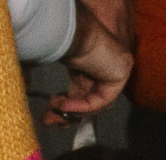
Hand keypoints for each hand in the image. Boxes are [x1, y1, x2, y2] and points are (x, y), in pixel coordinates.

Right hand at [44, 0, 131, 124]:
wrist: (68, 31)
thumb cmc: (56, 45)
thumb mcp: (54, 77)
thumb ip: (55, 93)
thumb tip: (45, 116)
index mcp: (88, 67)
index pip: (83, 96)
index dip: (68, 109)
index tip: (50, 117)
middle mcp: (104, 70)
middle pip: (90, 103)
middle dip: (68, 114)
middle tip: (49, 121)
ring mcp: (115, 71)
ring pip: (95, 104)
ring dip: (72, 111)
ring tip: (54, 108)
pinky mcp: (120, 74)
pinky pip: (101, 100)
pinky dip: (82, 106)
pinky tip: (64, 106)